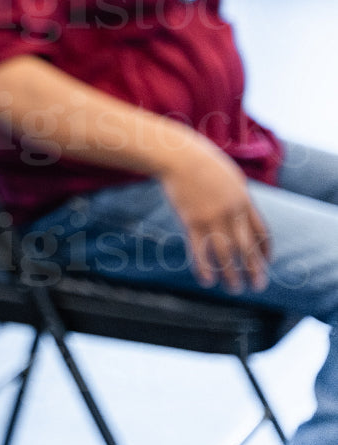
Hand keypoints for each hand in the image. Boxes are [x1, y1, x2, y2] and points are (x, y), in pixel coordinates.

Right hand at [157, 136, 269, 292]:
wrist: (179, 156)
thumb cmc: (202, 162)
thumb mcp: (229, 177)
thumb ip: (237, 195)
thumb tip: (242, 210)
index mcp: (244, 201)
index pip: (261, 232)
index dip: (265, 250)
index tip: (266, 262)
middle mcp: (231, 212)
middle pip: (247, 247)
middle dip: (254, 269)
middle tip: (258, 286)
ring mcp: (212, 217)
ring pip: (226, 253)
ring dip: (232, 273)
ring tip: (234, 289)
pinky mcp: (191, 221)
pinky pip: (199, 249)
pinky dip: (204, 266)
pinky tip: (207, 280)